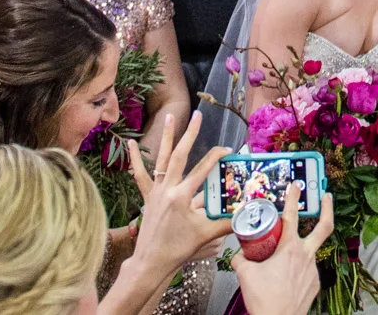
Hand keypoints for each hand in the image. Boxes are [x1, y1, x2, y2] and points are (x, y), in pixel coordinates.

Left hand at [124, 115, 231, 274]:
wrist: (151, 262)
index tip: (228, 150)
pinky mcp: (147, 197)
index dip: (217, 157)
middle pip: (181, 155)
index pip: (203, 169)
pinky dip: (135, 159)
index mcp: (181, 196)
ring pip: (162, 158)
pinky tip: (130, 143)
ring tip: (170, 117)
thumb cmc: (177, 250)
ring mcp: (155, 191)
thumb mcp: (206, 235)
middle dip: (190, 134)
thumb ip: (227, 223)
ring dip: (167, 137)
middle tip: (198, 115)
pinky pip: (140, 175)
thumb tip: (247, 215)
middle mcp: (167, 189)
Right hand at [231, 183, 337, 314]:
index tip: (296, 186)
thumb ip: (241, 259)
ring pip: (310, 251)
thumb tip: (239, 254)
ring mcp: (312, 270)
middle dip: (327, 209)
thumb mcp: (245, 275)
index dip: (293, 198)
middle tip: (326, 197)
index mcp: (289, 249)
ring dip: (301, 249)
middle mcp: (305, 257)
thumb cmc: (264, 301)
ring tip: (284, 258)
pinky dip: (298, 268)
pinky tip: (287, 275)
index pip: (292, 216)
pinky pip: (307, 270)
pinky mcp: (314, 284)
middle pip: (323, 227)